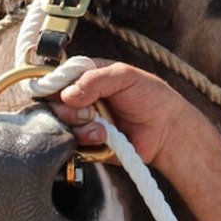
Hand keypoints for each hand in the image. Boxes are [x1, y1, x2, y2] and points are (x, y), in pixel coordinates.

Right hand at [49, 61, 202, 169]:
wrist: (168, 131)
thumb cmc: (152, 98)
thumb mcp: (125, 76)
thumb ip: (95, 79)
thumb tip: (66, 94)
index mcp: (87, 77)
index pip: (58, 79)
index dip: (56, 86)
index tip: (65, 93)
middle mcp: (81, 99)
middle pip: (52, 104)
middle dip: (68, 109)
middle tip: (90, 111)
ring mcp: (83, 122)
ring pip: (60, 126)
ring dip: (80, 126)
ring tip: (103, 126)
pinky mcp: (87, 144)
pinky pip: (72, 145)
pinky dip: (87, 140)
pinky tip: (105, 137)